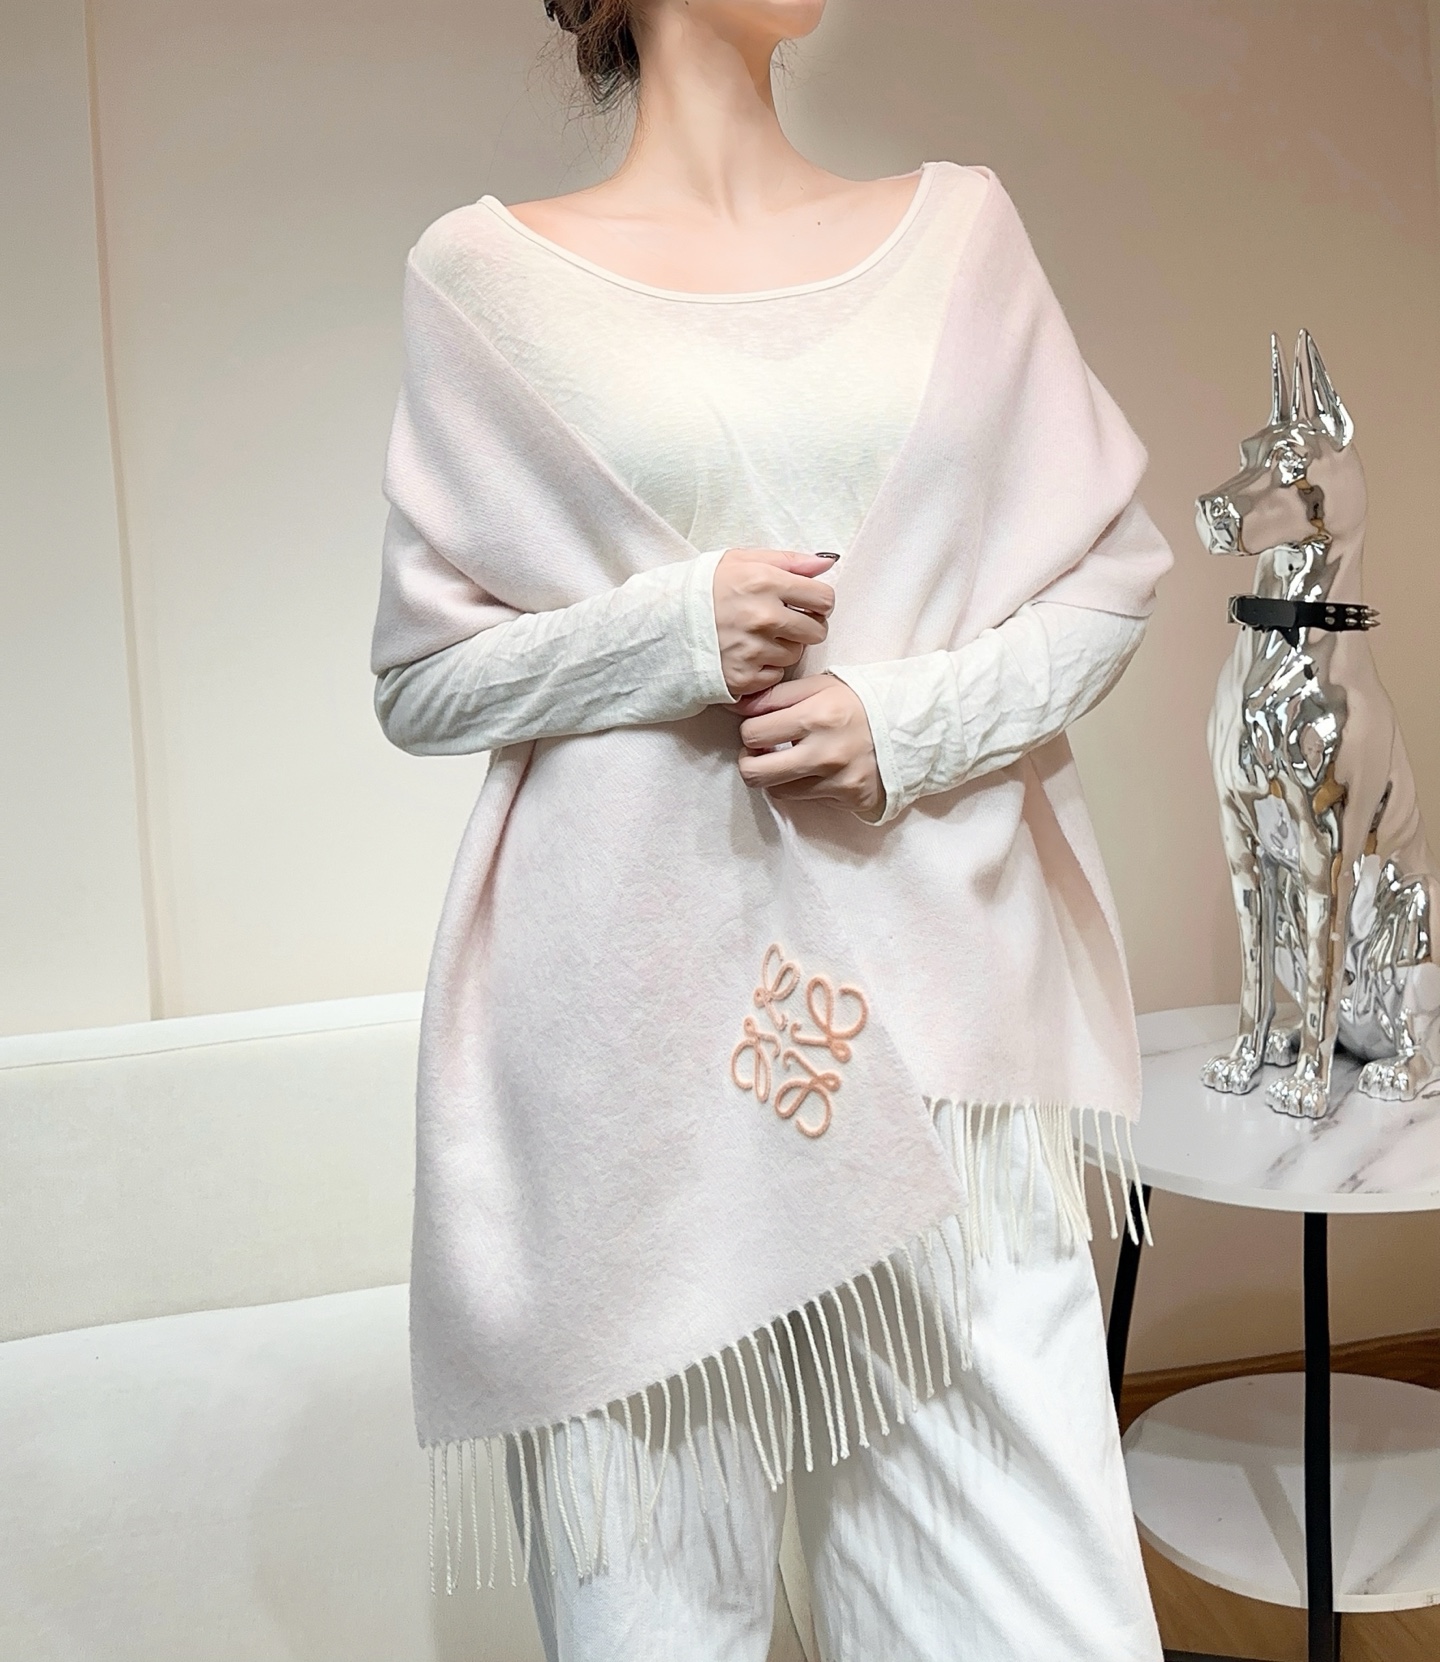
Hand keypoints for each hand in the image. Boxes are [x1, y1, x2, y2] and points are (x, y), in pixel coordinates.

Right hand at [712, 548, 836, 697]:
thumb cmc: (702, 588)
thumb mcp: (740, 560)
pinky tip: (746, 654)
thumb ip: (788, 560)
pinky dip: (765, 668)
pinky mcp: (743, 677)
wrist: (660, 623)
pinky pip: (775, 675)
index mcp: (764, 582)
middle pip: (817, 631)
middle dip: (806, 626)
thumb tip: (826, 562)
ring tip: (757, 637)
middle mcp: (762, 617)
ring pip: (795, 654)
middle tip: (784, 622)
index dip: (819, 601)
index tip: (807, 604)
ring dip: (783, 648)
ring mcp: (753, 649)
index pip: (824, 598)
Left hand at [734, 674, 884, 818]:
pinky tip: (816, 771)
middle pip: (755, 773)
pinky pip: (807, 799)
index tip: (760, 728)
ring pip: (777, 790)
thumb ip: (776, 696)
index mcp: (817, 716)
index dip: (750, 731)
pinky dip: (804, 786)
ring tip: (791, 759)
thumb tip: (737, 708)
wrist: (911, 727)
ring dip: (777, 776)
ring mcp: (838, 781)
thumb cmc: (860, 702)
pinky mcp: (849, 799)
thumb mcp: (821, 686)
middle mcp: (825, 753)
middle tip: (759, 753)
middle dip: (749, 762)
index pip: (753, 734)